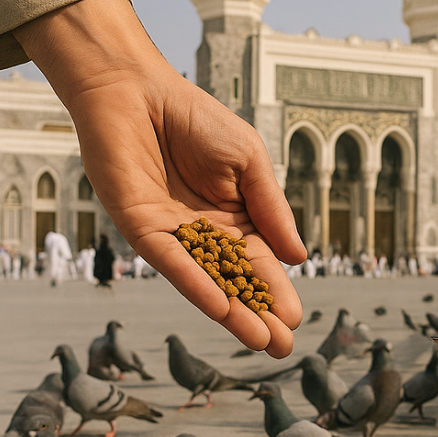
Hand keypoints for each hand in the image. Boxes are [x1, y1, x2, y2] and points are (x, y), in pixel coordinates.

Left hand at [13, 0, 306, 356]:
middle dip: (257, 314)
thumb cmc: (195, 120)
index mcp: (232, 219)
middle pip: (234, 282)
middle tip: (281, 348)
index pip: (259, 264)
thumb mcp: (249, 162)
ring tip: (257, 339)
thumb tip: (299, 258)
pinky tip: (219, 306)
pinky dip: (195, 282)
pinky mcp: (140, 227)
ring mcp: (172, 235)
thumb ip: (271, 208)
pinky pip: (171, 260)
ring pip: (206, 280)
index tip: (295, 320)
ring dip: (231, 311)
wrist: (138, 89)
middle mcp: (202, 235)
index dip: (276, 292)